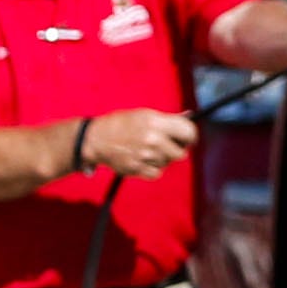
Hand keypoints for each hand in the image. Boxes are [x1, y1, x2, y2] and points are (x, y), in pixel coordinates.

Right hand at [82, 108, 197, 179]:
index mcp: (156, 122)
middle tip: (166, 146)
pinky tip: (143, 159)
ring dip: (161, 158)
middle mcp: (153, 138)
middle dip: (175, 150)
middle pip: (181, 153)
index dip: (189, 137)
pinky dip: (152, 169)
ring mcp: (145, 155)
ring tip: (147, 150)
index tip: (186, 139)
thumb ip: (167, 120)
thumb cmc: (121, 124)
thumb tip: (189, 118)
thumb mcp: (144, 114)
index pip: (189, 132)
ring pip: (167, 162)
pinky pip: (157, 173)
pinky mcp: (138, 168)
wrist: (96, 138)